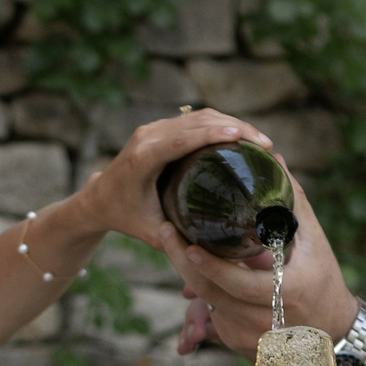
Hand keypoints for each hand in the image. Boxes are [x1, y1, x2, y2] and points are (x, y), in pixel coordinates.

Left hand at [77, 107, 276, 249]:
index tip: (241, 136)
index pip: (181, 140)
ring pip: (199, 116)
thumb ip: (177, 239)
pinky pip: (195, 120)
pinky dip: (220, 125)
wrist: (99, 196)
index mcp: (142, 159)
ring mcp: (154, 128)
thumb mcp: (150, 232)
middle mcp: (148, 137)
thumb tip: (217, 250)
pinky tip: (242, 138)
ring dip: (232, 123)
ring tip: (260, 141)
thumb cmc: (125, 217)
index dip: (212, 135)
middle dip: (235, 127)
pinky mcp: (162, 128)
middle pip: (196, 122)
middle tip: (266, 145)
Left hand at [167, 168, 357, 359]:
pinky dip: (207, 299)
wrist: (335, 333)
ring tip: (180, 247)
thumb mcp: (315, 242)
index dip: (210, 265)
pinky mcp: (242, 348)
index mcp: (288, 293)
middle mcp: (267, 322)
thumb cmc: (325, 281)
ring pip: (208, 307)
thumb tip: (273, 160)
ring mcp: (253, 339)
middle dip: (184, 265)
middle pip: (212, 295)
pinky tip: (202, 277)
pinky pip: (214, 321)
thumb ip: (293, 203)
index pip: (238, 282)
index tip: (187, 243)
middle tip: (167, 233)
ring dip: (192, 278)